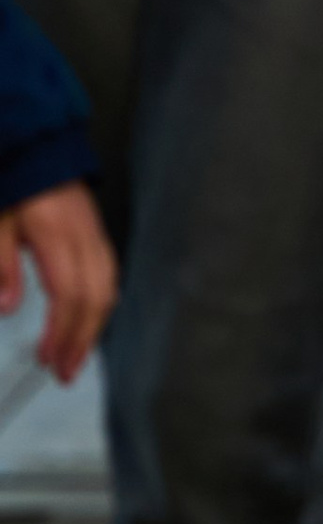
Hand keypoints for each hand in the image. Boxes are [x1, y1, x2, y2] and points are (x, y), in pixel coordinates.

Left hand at [0, 176, 116, 381]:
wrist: (39, 149)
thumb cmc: (15, 185)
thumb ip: (3, 265)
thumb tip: (7, 309)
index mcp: (58, 236)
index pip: (69, 295)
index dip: (61, 332)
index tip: (46, 358)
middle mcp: (85, 239)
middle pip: (96, 299)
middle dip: (81, 341)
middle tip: (64, 374)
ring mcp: (97, 237)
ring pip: (109, 291)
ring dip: (94, 330)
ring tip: (76, 360)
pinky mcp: (99, 236)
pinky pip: (111, 278)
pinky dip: (102, 308)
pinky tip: (91, 324)